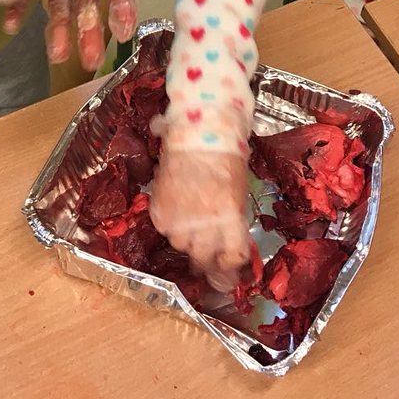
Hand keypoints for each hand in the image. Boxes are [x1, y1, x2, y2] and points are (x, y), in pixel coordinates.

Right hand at [148, 142, 251, 291]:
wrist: (198, 133)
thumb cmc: (226, 159)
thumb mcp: (239, 194)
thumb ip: (232, 223)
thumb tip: (227, 248)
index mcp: (229, 218)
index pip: (232, 257)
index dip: (231, 264)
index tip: (229, 264)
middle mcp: (204, 223)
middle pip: (204, 258)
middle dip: (208, 257)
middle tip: (208, 251)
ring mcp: (178, 218)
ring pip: (181, 245)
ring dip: (188, 239)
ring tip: (191, 222)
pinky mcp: (159, 209)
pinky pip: (165, 229)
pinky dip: (170, 224)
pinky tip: (177, 210)